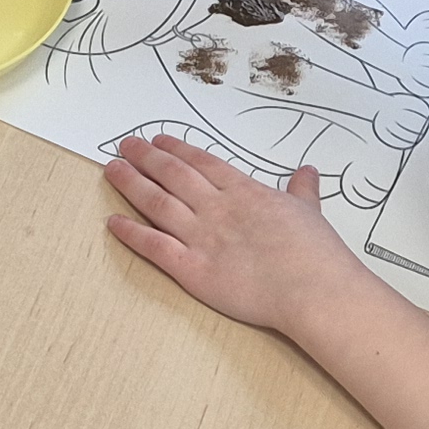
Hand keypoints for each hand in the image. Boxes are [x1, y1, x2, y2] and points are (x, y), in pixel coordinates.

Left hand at [102, 135, 366, 334]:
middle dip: (146, 158)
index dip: (176, 149)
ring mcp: (201, 237)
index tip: (157, 140)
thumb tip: (308, 171)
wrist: (310, 288)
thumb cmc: (315, 252)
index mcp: (244, 192)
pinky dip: (131, 233)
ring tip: (112, 169)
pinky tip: (113, 222)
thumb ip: (302, 190)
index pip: (201, 163)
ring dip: (132, 184)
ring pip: (157, 203)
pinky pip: (153, 246)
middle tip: (125, 145)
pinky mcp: (191, 269)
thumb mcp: (310, 211)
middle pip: (173, 176)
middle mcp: (216, 208)